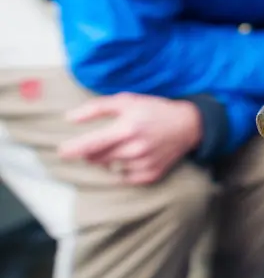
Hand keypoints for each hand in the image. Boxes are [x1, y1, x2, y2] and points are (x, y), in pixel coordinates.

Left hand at [57, 93, 202, 184]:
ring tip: (125, 145)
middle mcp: (135, 148)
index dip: (73, 149)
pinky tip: (136, 156)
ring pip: (110, 167)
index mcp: (128, 127)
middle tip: (104, 140)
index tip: (62, 151)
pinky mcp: (150, 175)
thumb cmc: (153, 110)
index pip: (92, 144)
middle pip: (97, 158)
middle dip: (92, 151)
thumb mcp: (127, 101)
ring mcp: (144, 163)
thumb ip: (96, 108)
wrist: (188, 125)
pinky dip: (124, 168)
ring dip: (109, 159)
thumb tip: (69, 118)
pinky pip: (124, 177)